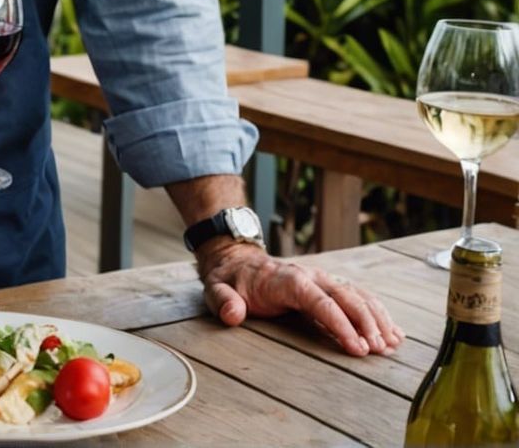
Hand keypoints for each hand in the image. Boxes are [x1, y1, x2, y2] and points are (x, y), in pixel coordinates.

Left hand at [198, 241, 404, 356]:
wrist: (237, 261)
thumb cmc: (230, 281)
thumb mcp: (217, 290)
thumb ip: (224, 302)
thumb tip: (233, 314)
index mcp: (286, 279)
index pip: (319, 300)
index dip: (339, 323)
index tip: (356, 347)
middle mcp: (310, 276)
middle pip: (345, 297)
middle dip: (366, 323)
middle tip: (380, 351)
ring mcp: (321, 279)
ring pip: (357, 295)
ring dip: (377, 318)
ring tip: (393, 344)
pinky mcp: (328, 285)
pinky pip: (358, 296)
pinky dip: (377, 313)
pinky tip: (393, 332)